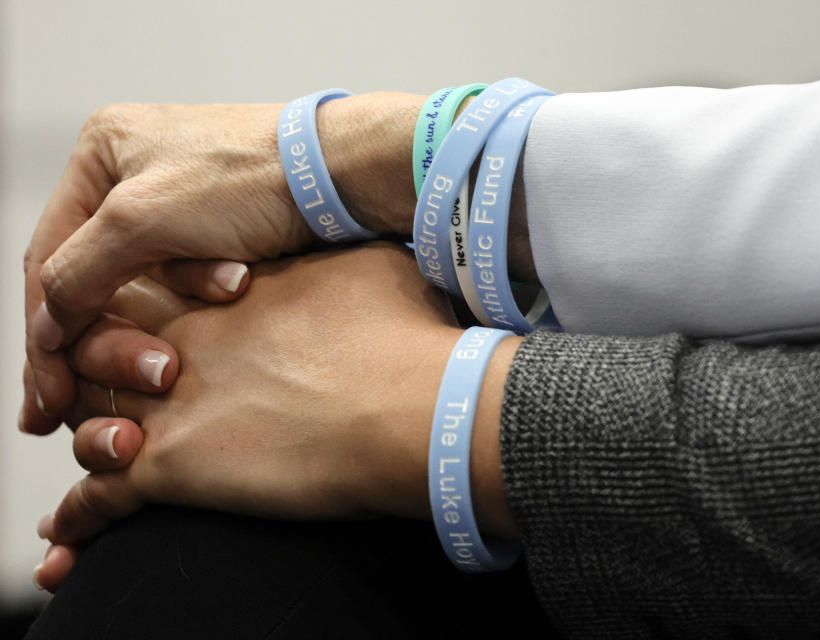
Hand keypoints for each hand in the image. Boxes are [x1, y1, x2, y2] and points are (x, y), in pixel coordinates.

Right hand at [22, 92, 425, 433]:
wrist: (343, 172)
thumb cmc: (254, 176)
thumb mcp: (144, 221)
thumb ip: (80, 273)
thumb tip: (46, 325)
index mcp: (103, 153)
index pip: (48, 257)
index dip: (44, 331)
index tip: (47, 395)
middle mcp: (135, 174)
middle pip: (96, 275)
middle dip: (107, 334)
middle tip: (100, 393)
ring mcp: (182, 202)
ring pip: (148, 284)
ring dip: (172, 308)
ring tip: (214, 302)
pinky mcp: (223, 229)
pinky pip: (193, 279)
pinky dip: (207, 293)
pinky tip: (237, 283)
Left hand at [34, 244, 521, 590]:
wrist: (411, 403)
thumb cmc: (405, 336)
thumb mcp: (372, 267)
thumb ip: (338, 260)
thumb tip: (351, 257)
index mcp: (227, 297)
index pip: (153, 295)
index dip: (144, 315)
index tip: (159, 332)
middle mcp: (185, 341)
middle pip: (103, 350)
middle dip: (99, 369)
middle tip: (119, 390)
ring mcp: (169, 403)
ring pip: (87, 419)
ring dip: (89, 438)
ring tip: (111, 452)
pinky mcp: (168, 467)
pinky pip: (97, 497)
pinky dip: (79, 519)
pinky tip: (74, 535)